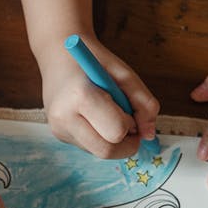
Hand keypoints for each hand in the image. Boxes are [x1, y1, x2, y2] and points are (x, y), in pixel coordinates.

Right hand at [39, 37, 159, 158]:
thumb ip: (143, 103)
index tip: (130, 110)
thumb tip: (149, 135)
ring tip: (109, 114)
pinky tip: (94, 116)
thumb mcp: (124, 74)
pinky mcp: (58, 135)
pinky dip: (100, 137)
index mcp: (81, 96)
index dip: (131, 124)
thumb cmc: (94, 61)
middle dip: (125, 143)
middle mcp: (64, 117)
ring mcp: (59, 128)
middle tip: (130, 124)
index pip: (116, 131)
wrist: (58, 55)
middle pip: (106, 151)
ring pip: (98, 152)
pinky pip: (89, 147)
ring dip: (113, 140)